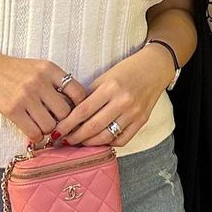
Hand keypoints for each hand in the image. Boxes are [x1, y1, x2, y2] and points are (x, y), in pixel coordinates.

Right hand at [0, 41, 88, 143]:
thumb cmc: (13, 71)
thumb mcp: (39, 67)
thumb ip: (56, 81)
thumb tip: (75, 106)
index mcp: (50, 69)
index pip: (79, 92)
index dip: (80, 106)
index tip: (75, 112)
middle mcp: (40, 81)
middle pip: (66, 112)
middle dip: (63, 121)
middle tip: (57, 123)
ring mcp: (26, 96)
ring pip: (50, 125)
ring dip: (48, 130)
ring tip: (43, 125)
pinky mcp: (12, 110)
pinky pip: (34, 132)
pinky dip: (36, 136)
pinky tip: (33, 132)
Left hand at [55, 45, 174, 146]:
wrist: (155, 68)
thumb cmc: (127, 70)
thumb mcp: (105, 77)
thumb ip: (89, 95)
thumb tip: (71, 115)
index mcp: (111, 87)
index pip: (83, 111)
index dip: (67, 124)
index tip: (56, 131)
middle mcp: (123, 102)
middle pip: (93, 127)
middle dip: (75, 137)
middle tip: (63, 140)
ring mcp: (134, 113)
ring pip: (106, 136)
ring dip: (89, 143)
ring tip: (79, 142)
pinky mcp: (142, 121)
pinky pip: (122, 139)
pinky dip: (109, 143)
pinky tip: (100, 140)